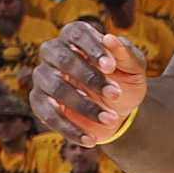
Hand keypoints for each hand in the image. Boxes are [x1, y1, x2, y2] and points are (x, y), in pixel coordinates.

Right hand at [29, 24, 147, 145]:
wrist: (119, 111)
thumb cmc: (124, 80)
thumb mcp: (134, 69)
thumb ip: (126, 54)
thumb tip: (110, 39)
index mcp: (75, 37)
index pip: (76, 33)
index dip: (92, 48)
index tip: (110, 66)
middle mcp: (54, 53)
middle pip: (62, 58)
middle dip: (89, 77)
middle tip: (116, 94)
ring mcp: (44, 77)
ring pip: (56, 88)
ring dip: (84, 105)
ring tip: (112, 119)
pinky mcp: (39, 103)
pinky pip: (48, 115)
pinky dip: (70, 129)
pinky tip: (91, 140)